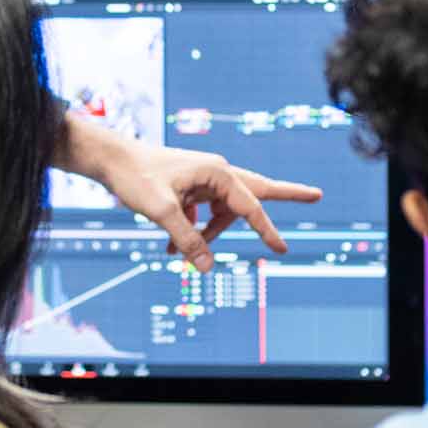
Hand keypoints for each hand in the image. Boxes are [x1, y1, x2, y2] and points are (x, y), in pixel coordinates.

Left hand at [60, 114, 322, 270]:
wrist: (110, 160)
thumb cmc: (136, 178)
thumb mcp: (161, 211)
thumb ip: (185, 239)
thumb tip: (205, 267)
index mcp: (217, 172)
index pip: (249, 206)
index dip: (265, 230)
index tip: (281, 248)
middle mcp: (216, 173)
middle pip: (255, 193)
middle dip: (283, 196)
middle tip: (316, 194)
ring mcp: (203, 180)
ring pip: (220, 214)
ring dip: (205, 236)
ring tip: (171, 250)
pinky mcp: (190, 188)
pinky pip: (202, 216)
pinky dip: (191, 233)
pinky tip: (168, 249)